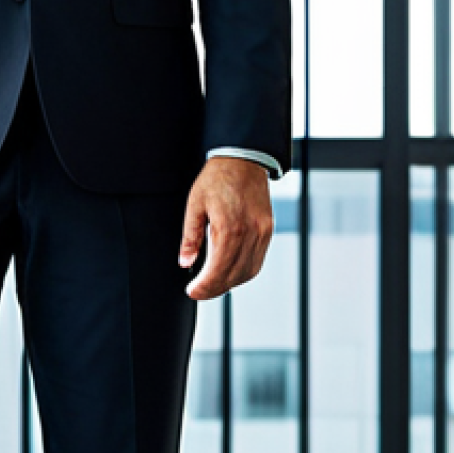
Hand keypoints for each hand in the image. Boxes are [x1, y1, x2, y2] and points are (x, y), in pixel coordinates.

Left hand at [178, 157, 273, 299]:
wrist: (243, 160)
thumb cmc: (217, 178)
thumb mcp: (194, 205)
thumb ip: (190, 237)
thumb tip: (185, 262)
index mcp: (229, 228)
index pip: (217, 271)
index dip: (204, 287)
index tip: (192, 292)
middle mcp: (250, 234)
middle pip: (233, 276)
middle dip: (214, 289)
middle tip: (198, 292)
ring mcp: (262, 233)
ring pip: (248, 272)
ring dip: (230, 283)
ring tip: (211, 285)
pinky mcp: (268, 230)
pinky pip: (257, 260)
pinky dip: (244, 272)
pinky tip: (230, 272)